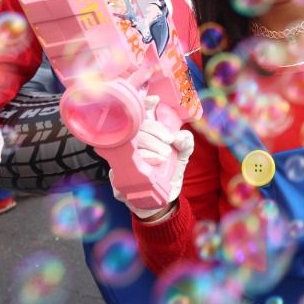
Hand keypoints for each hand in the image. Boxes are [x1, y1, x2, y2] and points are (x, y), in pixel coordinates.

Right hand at [115, 96, 193, 220]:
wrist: (160, 203)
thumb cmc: (168, 174)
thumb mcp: (182, 158)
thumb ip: (186, 144)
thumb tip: (182, 136)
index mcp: (143, 136)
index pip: (139, 115)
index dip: (144, 104)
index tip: (155, 100)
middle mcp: (129, 145)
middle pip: (136, 129)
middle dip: (155, 132)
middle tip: (169, 142)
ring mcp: (120, 161)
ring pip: (130, 144)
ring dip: (151, 146)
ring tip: (165, 156)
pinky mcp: (117, 178)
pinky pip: (124, 165)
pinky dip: (142, 160)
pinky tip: (155, 163)